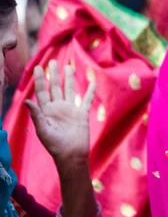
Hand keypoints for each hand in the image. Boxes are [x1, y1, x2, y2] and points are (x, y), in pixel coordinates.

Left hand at [25, 60, 95, 174]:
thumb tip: (27, 101)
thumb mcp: (42, 130)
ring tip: (69, 66)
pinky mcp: (82, 115)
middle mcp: (58, 108)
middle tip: (52, 62)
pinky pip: (85, 100)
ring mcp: (70, 110)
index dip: (39, 80)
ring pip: (69, 90)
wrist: (71, 154)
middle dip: (53, 75)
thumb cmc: (55, 145)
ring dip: (69, 79)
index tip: (37, 68)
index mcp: (46, 111)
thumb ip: (36, 115)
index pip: (42, 92)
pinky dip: (89, 92)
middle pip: (55, 87)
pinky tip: (91, 83)